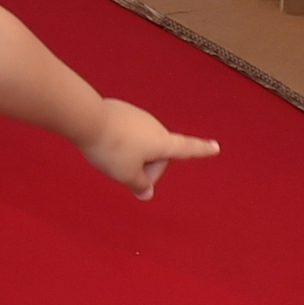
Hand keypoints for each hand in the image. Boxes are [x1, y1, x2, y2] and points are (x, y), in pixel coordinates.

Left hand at [81, 99, 217, 196]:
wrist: (87, 118)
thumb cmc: (112, 149)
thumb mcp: (126, 175)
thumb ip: (139, 185)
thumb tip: (146, 193)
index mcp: (162, 142)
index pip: (186, 148)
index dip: (201, 150)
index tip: (216, 146)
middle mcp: (154, 126)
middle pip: (156, 153)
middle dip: (145, 166)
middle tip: (124, 172)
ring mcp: (137, 116)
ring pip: (139, 144)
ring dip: (130, 154)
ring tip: (111, 156)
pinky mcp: (121, 111)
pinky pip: (125, 134)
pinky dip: (119, 142)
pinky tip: (104, 144)